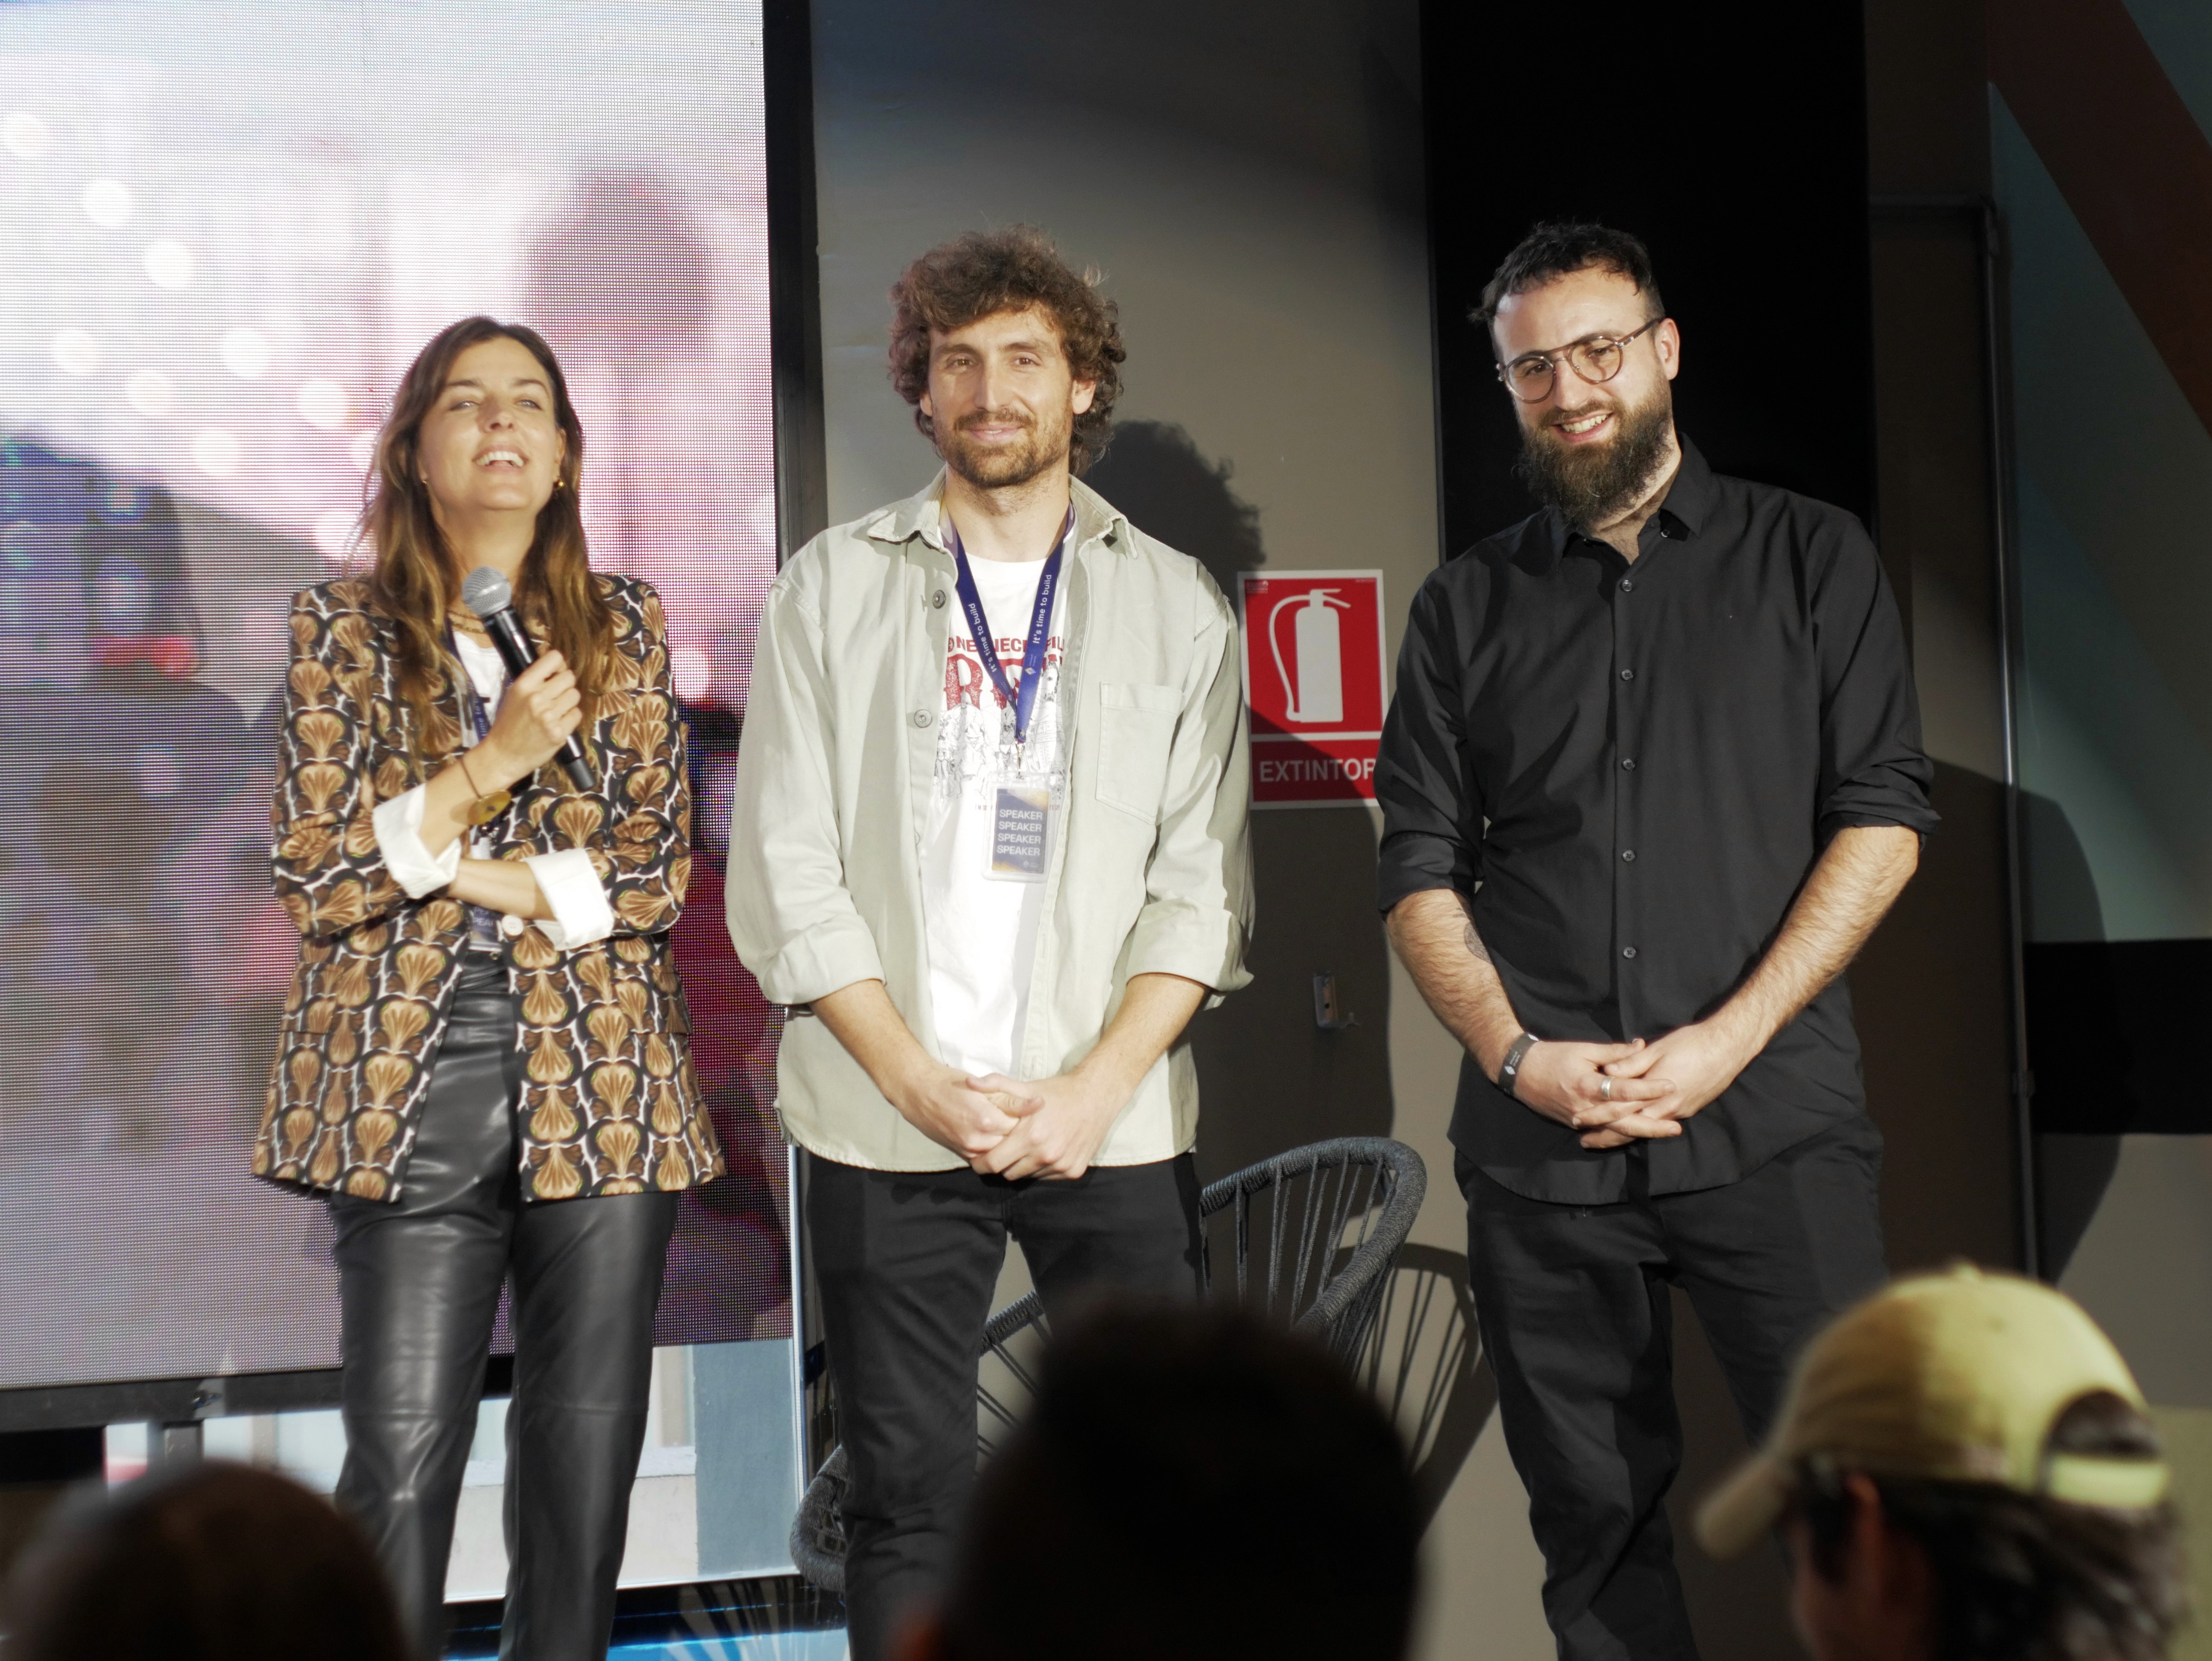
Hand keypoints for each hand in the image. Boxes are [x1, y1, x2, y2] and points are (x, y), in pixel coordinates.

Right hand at [478, 649, 580, 789]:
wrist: (503, 755)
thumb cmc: (508, 724)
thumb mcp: (514, 695)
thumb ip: (534, 680)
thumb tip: (557, 667)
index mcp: (524, 685)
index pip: (554, 658)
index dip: (559, 665)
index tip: (556, 673)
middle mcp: (537, 697)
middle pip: (569, 677)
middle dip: (565, 684)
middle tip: (556, 695)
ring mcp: (549, 716)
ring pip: (575, 695)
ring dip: (568, 701)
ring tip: (556, 710)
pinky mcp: (559, 732)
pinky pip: (577, 714)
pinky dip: (570, 718)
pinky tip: (558, 723)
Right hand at [891, 1061, 1033, 1161]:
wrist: (919, 1093)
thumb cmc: (952, 1084)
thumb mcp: (984, 1086)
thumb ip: (1012, 1099)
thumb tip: (1039, 1103)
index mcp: (986, 1120)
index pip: (1021, 1127)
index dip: (1027, 1119)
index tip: (1029, 1112)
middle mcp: (978, 1141)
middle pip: (1013, 1144)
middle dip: (1020, 1134)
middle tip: (1022, 1121)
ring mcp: (969, 1151)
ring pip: (1002, 1153)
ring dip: (1008, 1143)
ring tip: (1008, 1127)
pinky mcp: (963, 1156)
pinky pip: (987, 1157)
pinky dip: (995, 1148)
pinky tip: (995, 1134)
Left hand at [964, 1069, 1122, 1180]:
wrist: (1096, 1096)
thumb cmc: (1057, 1092)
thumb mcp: (1026, 1086)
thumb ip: (995, 1085)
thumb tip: (968, 1082)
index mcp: (1029, 1137)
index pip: (993, 1164)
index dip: (981, 1162)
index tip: (980, 1156)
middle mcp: (1046, 1155)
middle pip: (1008, 1174)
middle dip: (1002, 1164)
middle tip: (1003, 1150)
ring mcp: (1061, 1166)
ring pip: (1028, 1176)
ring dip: (1023, 1166)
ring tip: (1026, 1147)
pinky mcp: (1073, 1171)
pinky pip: (1047, 1177)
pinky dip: (1042, 1168)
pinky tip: (1046, 1150)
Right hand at [1511, 1038, 1682, 1145]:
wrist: (1520, 1073)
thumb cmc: (1552, 1056)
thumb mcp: (1583, 1048)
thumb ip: (1614, 1052)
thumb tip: (1641, 1045)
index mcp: (1588, 1086)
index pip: (1625, 1090)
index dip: (1648, 1089)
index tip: (1670, 1086)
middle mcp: (1586, 1108)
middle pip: (1624, 1121)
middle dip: (1652, 1125)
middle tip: (1676, 1127)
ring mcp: (1580, 1120)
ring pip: (1615, 1132)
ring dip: (1642, 1134)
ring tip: (1665, 1132)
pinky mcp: (1576, 1125)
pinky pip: (1603, 1132)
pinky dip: (1622, 1135)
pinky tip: (1639, 1137)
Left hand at [1581, 1016, 1761, 1148]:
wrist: (1729, 1047)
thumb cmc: (1692, 1043)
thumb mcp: (1658, 1049)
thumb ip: (1631, 1063)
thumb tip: (1607, 1072)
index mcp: (1657, 1091)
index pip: (1621, 1109)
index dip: (1598, 1116)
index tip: (1579, 1120)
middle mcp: (1668, 1107)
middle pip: (1631, 1127)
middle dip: (1607, 1136)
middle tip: (1585, 1141)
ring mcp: (1679, 1111)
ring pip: (1646, 1129)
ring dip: (1624, 1135)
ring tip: (1602, 1140)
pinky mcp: (1688, 1109)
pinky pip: (1660, 1124)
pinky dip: (1643, 1129)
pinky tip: (1633, 1129)